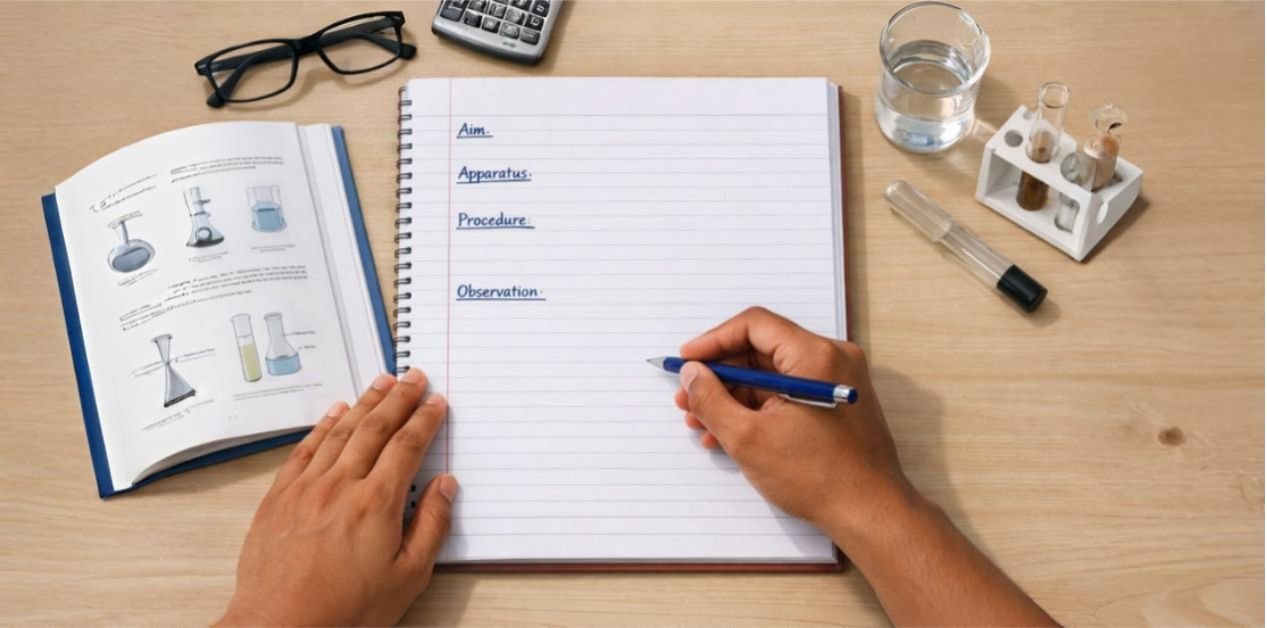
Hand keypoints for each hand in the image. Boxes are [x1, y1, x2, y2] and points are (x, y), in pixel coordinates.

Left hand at [219, 368, 456, 625]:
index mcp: (377, 503)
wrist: (281, 627)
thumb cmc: (345, 610)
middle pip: (375, 427)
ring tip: (381, 382)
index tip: (436, 402)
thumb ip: (432, 526)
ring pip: (339, 431)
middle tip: (413, 377)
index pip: (407, 446)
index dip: (425, 419)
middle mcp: (341, 486)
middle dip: (398, 398)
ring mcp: (306, 488)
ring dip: (364, 401)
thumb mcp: (408, 577)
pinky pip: (304, 449)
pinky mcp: (279, 498)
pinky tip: (334, 413)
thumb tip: (446, 487)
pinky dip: (322, 426)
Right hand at [674, 307, 910, 545]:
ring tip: (702, 422)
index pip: (754, 326)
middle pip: (761, 350)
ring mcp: (835, 382)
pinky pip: (788, 394)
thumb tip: (692, 374)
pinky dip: (757, 409)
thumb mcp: (748, 438)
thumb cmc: (820, 478)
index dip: (713, 341)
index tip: (687, 361)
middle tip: (689, 396)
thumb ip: (712, 400)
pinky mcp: (834, 404)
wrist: (869, 513)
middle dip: (719, 375)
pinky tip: (728, 434)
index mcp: (815, 356)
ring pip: (772, 375)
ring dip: (733, 396)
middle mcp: (831, 360)